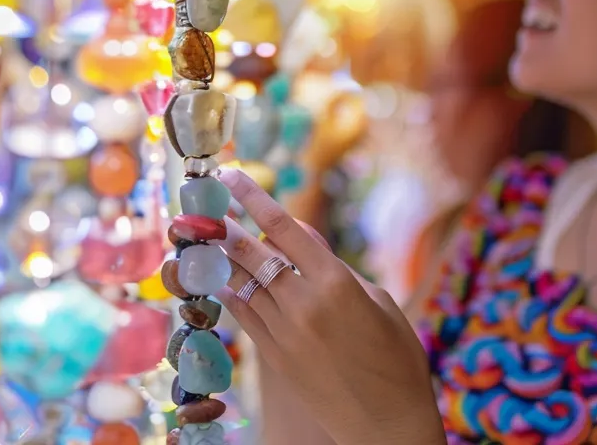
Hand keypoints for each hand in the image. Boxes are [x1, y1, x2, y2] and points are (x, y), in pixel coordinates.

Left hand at [210, 168, 444, 444]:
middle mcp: (304, 304)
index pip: (285, 229)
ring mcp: (285, 332)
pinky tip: (216, 276)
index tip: (233, 176)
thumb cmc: (397, 358)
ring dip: (219, 257)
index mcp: (337, 283)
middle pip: (253, 253)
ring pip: (241, 283)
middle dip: (224, 224)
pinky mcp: (274, 357)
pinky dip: (229, 291)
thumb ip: (336, 269)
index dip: (255, 199)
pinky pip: (243, 314)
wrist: (386, 423)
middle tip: (202, 202)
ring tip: (199, 234)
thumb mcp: (379, 301)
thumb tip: (302, 239)